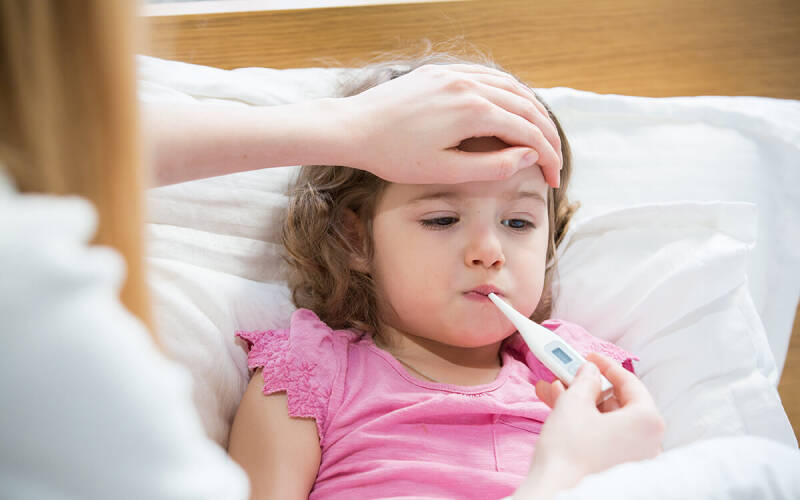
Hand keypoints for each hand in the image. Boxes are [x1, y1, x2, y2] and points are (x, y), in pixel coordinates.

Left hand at [340, 63, 562, 186]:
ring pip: (510, 87)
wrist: (353, 128)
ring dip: (531, 111)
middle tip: (554, 160)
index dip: (547, 157)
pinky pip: (486, 75)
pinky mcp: (440, 72)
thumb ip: (491, 166)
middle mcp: (469, 85)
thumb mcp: (445, 170)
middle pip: (526, 106)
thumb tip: (529, 157)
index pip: (527, 132)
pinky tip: (511, 107)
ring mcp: (454, 74)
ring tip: (540, 136)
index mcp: (473, 111)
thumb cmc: (394, 156)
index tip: (554, 178)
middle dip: (546, 134)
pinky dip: (507, 92)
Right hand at [515, 353, 665, 498]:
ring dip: (581, 404)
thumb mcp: (574, 402)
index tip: (588, 357)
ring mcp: (635, 460)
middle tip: (567, 375)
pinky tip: (560, 414)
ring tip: (553, 392)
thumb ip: (585, 380)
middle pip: (619, 403)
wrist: (558, 493)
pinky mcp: (618, 472)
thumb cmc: (570, 451)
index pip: (630, 382)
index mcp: (648, 421)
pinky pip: (605, 439)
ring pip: (608, 422)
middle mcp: (649, 442)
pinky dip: (586, 425)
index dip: (605, 365)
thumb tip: (590, 372)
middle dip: (587, 387)